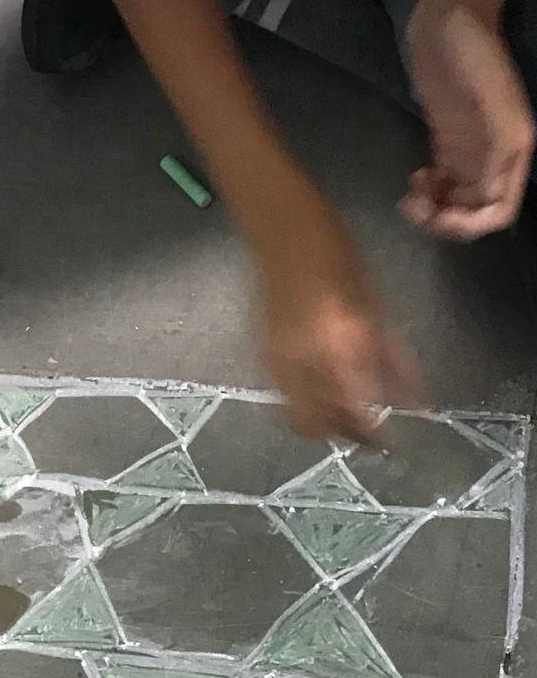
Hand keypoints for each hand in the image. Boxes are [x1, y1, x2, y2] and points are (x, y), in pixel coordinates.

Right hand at [259, 222, 421, 443]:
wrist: (282, 235)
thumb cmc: (338, 259)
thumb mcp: (374, 308)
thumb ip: (391, 359)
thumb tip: (414, 399)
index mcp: (335, 351)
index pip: (355, 414)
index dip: (375, 436)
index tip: (393, 443)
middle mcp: (301, 367)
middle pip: (320, 427)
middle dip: (346, 436)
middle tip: (370, 433)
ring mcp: (276, 366)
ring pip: (298, 419)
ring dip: (325, 425)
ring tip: (348, 415)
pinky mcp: (264, 360)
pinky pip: (285, 399)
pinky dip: (307, 406)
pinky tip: (324, 391)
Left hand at [402, 0, 534, 239]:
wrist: (449, 17)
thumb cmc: (471, 53)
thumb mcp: (488, 100)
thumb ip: (494, 146)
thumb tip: (490, 195)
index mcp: (511, 151)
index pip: (499, 211)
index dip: (470, 225)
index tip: (438, 214)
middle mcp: (494, 157)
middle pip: (474, 213)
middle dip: (444, 220)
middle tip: (413, 207)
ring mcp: (470, 150)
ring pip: (456, 202)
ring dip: (433, 209)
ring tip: (410, 196)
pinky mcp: (448, 142)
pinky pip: (442, 184)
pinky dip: (428, 192)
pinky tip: (414, 180)